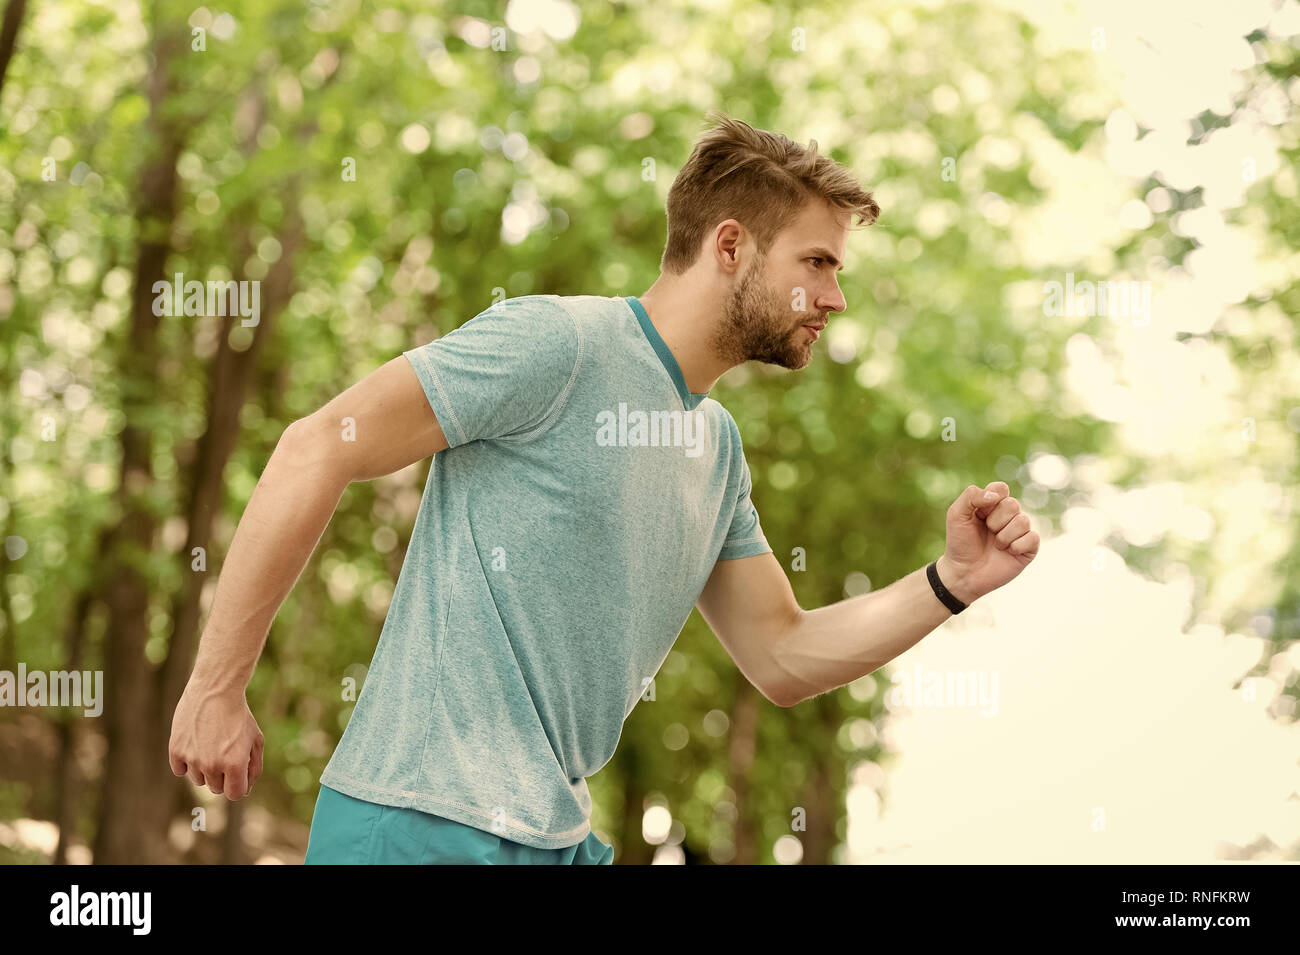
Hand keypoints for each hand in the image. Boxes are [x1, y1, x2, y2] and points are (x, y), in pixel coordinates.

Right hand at [168, 680, 264, 800]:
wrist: (215, 690)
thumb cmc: (239, 716)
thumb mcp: (256, 740)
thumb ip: (254, 768)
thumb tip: (246, 789)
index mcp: (234, 765)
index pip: (235, 794)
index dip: (238, 784)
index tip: (238, 773)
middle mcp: (212, 766)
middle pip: (216, 788)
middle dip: (223, 775)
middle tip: (225, 753)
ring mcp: (192, 759)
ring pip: (198, 780)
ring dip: (205, 768)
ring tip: (211, 744)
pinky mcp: (176, 750)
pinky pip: (180, 770)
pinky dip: (187, 762)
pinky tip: (195, 745)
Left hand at [936, 482, 1038, 604]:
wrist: (963, 573)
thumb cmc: (959, 543)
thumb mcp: (956, 515)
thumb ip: (971, 496)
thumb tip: (996, 496)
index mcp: (992, 504)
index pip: (1001, 488)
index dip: (990, 500)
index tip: (978, 514)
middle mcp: (1008, 515)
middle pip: (1012, 504)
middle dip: (995, 520)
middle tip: (987, 532)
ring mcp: (1020, 531)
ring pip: (1023, 521)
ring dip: (1004, 536)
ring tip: (996, 545)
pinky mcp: (1029, 548)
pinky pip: (1033, 538)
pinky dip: (1017, 546)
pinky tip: (1008, 552)